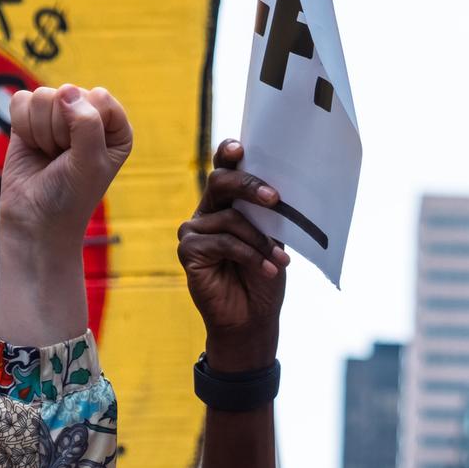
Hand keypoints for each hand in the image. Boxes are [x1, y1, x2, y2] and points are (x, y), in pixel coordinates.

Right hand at [0, 84, 131, 251]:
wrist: (35, 220)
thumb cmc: (70, 196)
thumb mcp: (90, 163)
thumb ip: (86, 124)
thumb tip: (66, 90)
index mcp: (115, 126)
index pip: (99, 98)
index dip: (84, 126)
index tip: (82, 155)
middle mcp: (89, 115)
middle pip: (67, 94)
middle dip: (59, 131)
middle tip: (62, 159)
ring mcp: (58, 114)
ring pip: (42, 96)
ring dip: (41, 132)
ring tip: (48, 155)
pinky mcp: (30, 117)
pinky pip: (21, 100)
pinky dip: (22, 127)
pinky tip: (32, 147)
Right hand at [180, 140, 288, 371]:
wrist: (252, 319)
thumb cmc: (263, 276)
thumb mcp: (272, 239)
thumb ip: (267, 214)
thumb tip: (276, 192)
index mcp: (226, 202)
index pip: (223, 168)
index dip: (228, 153)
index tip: (240, 149)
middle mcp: (207, 211)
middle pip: (221, 181)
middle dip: (249, 186)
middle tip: (274, 199)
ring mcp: (193, 230)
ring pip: (229, 219)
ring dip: (260, 240)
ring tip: (280, 260)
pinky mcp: (188, 251)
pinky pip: (223, 242)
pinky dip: (250, 255)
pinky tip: (267, 269)